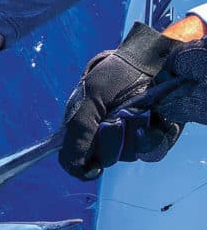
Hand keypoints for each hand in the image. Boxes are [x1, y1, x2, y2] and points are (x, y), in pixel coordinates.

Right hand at [60, 23, 181, 179]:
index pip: (76, 161)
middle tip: (115, 117)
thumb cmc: (114, 75)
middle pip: (104, 159)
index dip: (82, 167)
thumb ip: (78, 131)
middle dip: (111, 139)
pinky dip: (153, 135)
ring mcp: (129, 138)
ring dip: (133, 132)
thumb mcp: (90, 98)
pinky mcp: (153, 136)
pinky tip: (153, 118)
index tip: (92, 167)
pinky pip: (152, 149)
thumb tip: (76, 166)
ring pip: (129, 154)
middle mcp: (105, 138)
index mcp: (83, 130)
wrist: (148, 61)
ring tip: (137, 109)